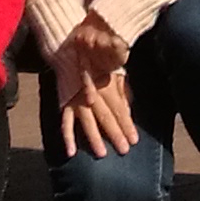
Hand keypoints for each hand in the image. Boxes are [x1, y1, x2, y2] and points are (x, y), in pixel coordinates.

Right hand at [52, 22, 136, 157]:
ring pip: (87, 121)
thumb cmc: (96, 60)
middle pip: (105, 116)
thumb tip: (128, 110)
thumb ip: (122, 90)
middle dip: (115, 133)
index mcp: (106, 85)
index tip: (135, 140)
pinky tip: (71, 152)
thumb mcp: (113, 70)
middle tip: (124, 150)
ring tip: (102, 153)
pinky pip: (65, 121)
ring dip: (94, 138)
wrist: (69, 47)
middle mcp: (92, 93)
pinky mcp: (64, 101)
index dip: (127, 125)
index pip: (119, 109)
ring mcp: (76, 99)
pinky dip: (67, 137)